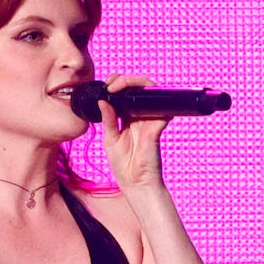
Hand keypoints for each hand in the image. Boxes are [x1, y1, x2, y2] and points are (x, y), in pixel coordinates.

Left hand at [91, 74, 168, 189]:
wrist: (136, 183)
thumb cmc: (123, 164)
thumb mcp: (110, 139)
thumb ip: (108, 120)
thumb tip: (102, 101)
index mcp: (128, 118)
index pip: (125, 94)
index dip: (117, 84)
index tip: (107, 84)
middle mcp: (141, 116)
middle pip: (138, 89)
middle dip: (125, 80)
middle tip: (112, 83)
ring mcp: (150, 120)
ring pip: (150, 93)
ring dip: (136, 83)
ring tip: (120, 85)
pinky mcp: (157, 127)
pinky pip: (161, 110)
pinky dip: (153, 99)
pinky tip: (136, 98)